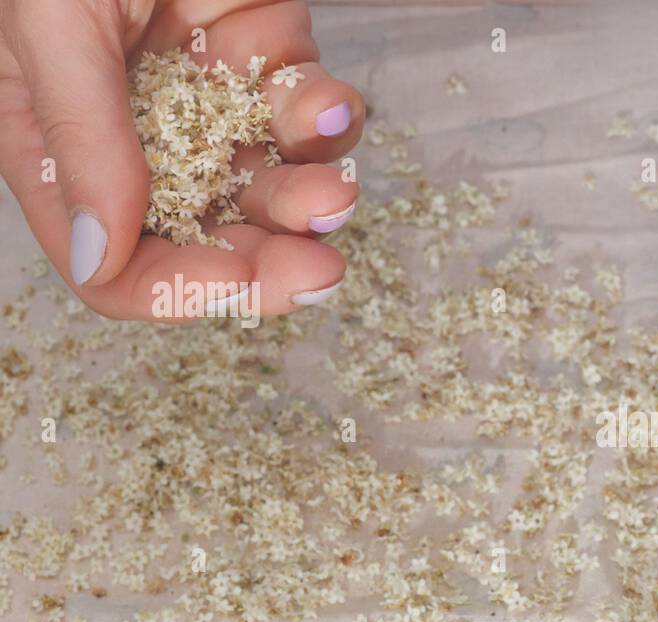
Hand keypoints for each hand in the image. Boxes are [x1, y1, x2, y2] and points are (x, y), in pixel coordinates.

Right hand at [0, 0, 363, 321]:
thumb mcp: (52, 18)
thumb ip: (80, 135)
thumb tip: (102, 258)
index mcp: (58, 140)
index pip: (113, 259)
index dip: (178, 287)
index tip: (239, 284)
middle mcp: (135, 132)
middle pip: (207, 238)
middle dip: (268, 261)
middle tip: (320, 269)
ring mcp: (204, 93)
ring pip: (270, 185)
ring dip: (309, 197)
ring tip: (333, 189)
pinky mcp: (264, 51)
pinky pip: (308, 114)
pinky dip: (329, 119)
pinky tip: (332, 100)